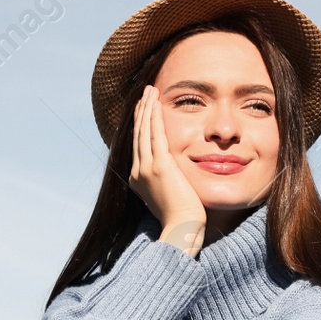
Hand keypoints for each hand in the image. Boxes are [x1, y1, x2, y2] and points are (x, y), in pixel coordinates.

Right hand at [129, 85, 205, 256]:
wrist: (182, 228)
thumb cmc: (182, 219)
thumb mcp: (170, 197)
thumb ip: (168, 183)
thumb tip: (173, 178)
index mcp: (138, 179)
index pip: (139, 145)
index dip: (141, 125)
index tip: (144, 110)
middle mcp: (138, 171)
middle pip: (138, 134)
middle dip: (141, 111)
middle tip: (145, 93)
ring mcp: (146, 168)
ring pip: (144, 131)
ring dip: (146, 108)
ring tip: (150, 90)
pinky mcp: (159, 166)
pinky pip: (155, 135)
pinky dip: (154, 117)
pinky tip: (155, 103)